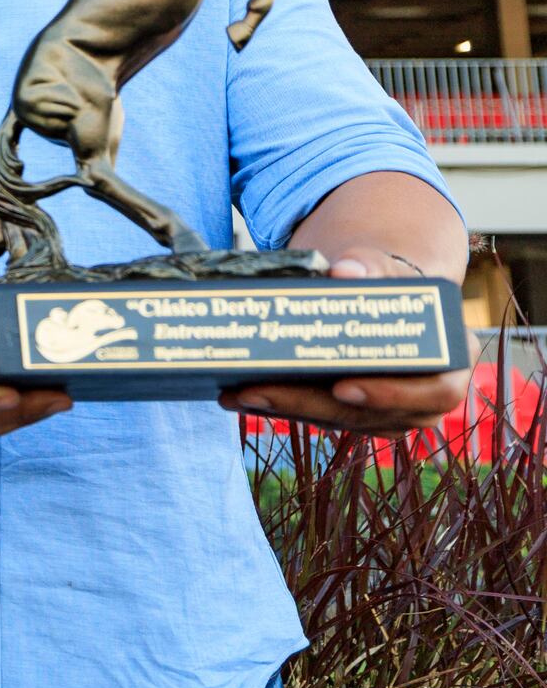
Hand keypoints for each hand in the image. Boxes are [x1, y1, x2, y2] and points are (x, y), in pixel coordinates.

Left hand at [221, 250, 468, 436]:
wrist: (380, 295)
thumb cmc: (391, 282)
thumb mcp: (386, 268)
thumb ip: (370, 265)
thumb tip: (346, 271)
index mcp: (452, 363)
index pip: (437, 392)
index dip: (392, 395)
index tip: (343, 386)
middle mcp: (425, 398)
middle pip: (371, 415)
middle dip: (310, 404)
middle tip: (258, 391)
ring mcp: (388, 412)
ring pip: (338, 421)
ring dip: (284, 409)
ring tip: (235, 393)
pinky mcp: (353, 415)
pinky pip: (318, 416)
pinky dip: (279, 406)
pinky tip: (238, 394)